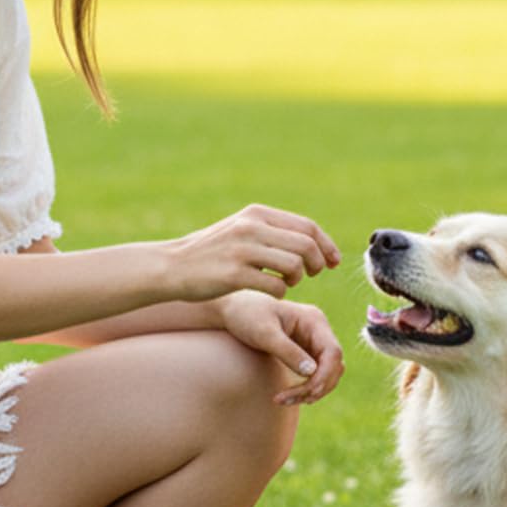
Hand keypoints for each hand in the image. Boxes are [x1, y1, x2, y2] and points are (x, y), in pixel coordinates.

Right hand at [165, 204, 340, 302]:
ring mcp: (242, 250)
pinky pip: (275, 287)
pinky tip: (269, 291)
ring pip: (294, 266)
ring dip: (297, 279)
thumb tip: (313, 240)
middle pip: (305, 246)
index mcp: (256, 214)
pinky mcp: (233, 275)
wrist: (173, 266)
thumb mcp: (241, 229)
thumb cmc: (212, 251)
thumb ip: (273, 231)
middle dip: (317, 263)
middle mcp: (251, 227)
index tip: (334, 261)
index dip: (327, 245)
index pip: (307, 227)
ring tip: (287, 283)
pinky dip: (279, 292)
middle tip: (312, 275)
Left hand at [219, 291, 344, 405]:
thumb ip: (288, 351)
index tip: (306, 392)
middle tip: (287, 399)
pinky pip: (315, 375)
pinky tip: (287, 396)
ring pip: (326, 374)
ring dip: (311, 391)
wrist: (232, 311)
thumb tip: (312, 372)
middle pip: (333, 366)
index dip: (324, 375)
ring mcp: (313, 342)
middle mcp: (318, 330)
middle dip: (316, 387)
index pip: (333, 352)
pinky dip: (305, 388)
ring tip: (283, 400)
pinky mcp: (305, 353)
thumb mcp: (264, 334)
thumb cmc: (246, 316)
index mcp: (314, 320)